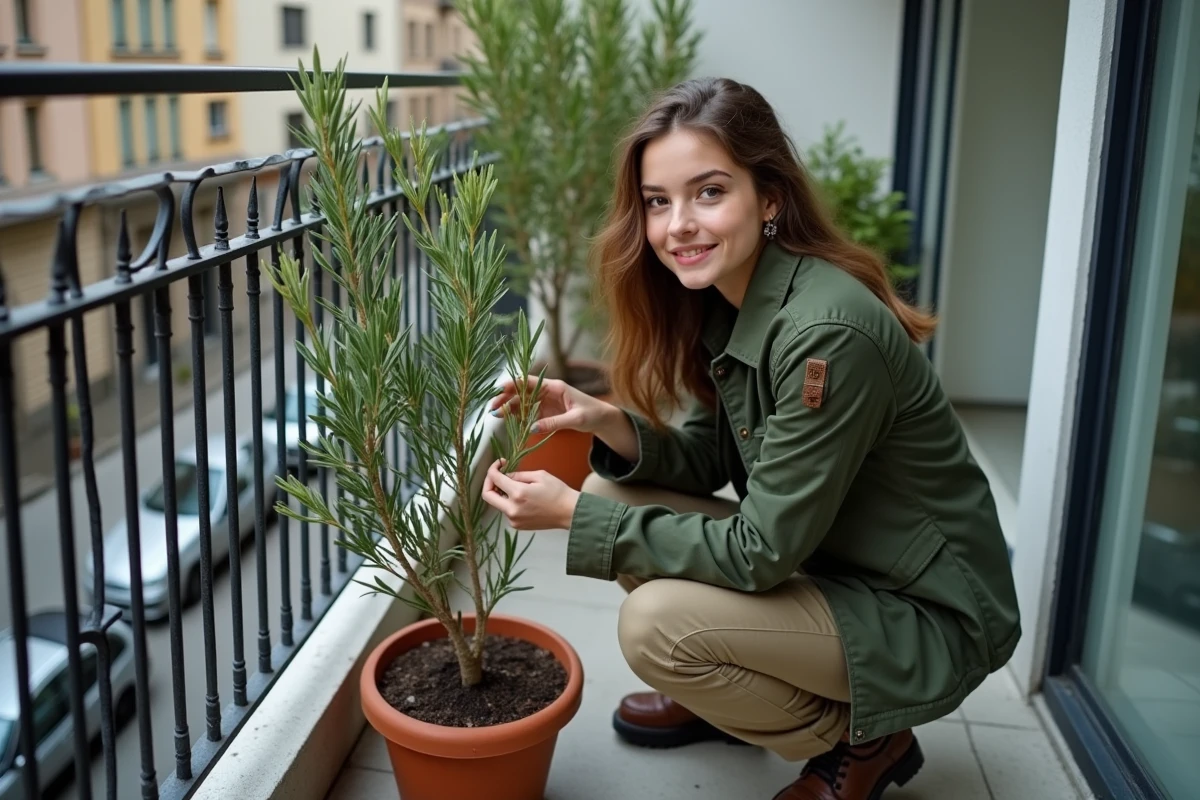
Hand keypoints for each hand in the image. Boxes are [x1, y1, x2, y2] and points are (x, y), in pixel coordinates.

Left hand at [481, 460, 579, 530]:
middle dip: (489, 482)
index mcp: (518, 494)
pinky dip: (509, 502)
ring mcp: (513, 519)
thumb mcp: (539, 475)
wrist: (569, 513)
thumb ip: (519, 475)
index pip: (494, 478)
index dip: (494, 468)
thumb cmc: (558, 492)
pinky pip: (506, 511)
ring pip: (497, 503)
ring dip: (501, 492)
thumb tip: (506, 475)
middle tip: (498, 475)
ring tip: (516, 486)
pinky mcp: (517, 526)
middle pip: (487, 495)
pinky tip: (522, 498)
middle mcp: (512, 509)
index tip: (500, 463)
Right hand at [487, 375, 611, 434]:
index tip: (499, 389)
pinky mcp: (545, 412)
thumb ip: (554, 423)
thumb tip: (531, 428)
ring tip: (495, 415)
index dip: (513, 384)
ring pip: (522, 402)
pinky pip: (528, 413)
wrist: (602, 419)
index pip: (529, 382)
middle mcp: (547, 391)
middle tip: (492, 408)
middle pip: (521, 392)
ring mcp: (545, 402)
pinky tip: (506, 420)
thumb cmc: (592, 414)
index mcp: (554, 386)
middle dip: (505, 398)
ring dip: (508, 407)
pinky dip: (517, 416)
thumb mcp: (576, 419)